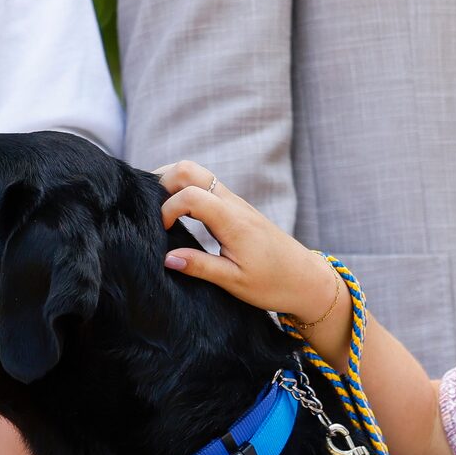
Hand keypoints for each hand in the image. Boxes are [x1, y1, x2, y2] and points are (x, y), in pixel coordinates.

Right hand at [155, 162, 345, 324]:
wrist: (307, 280)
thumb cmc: (274, 284)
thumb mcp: (233, 282)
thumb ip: (199, 267)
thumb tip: (166, 258)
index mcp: (232, 221)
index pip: (190, 195)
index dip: (166, 209)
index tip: (160, 232)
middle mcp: (233, 204)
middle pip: (191, 169)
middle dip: (163, 180)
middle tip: (148, 207)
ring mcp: (236, 204)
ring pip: (198, 174)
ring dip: (173, 184)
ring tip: (157, 209)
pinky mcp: (237, 210)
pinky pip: (207, 188)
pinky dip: (186, 192)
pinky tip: (177, 213)